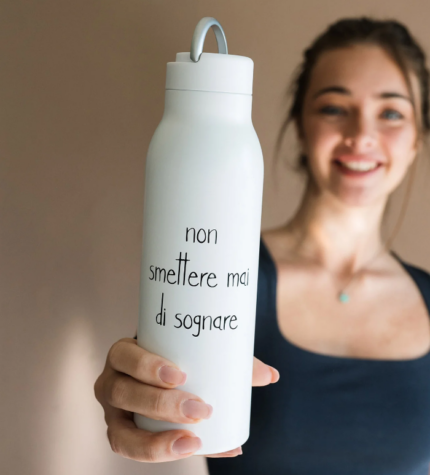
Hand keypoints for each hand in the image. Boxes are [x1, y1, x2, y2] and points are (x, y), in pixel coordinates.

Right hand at [94, 337, 279, 462]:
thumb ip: (230, 360)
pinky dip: (163, 453)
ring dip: (156, 441)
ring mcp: (113, 413)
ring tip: (195, 442)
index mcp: (123, 354)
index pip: (124, 356)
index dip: (146, 366)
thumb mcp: (195, 352)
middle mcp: (111, 382)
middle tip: (200, 409)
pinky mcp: (122, 435)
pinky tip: (195, 450)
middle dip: (160, 404)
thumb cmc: (175, 358)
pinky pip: (134, 451)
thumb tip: (271, 375)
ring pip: (121, 433)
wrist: (156, 373)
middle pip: (123, 393)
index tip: (182, 376)